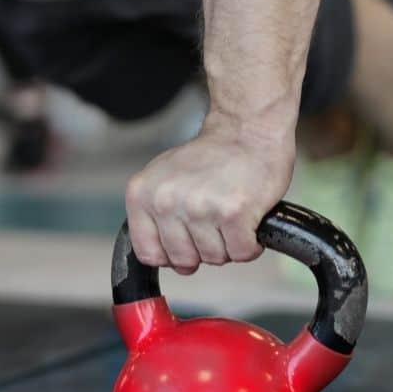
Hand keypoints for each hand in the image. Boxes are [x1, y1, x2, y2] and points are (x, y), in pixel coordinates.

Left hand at [124, 121, 293, 273]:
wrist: (247, 130)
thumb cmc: (210, 158)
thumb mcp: (163, 180)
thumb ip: (156, 219)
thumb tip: (167, 261)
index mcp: (142, 194)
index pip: (148, 253)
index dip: (170, 255)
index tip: (185, 243)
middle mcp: (166, 201)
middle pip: (182, 260)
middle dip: (203, 250)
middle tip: (214, 223)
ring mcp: (199, 207)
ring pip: (213, 259)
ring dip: (228, 245)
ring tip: (230, 217)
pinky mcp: (233, 213)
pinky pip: (241, 252)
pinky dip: (250, 245)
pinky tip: (248, 222)